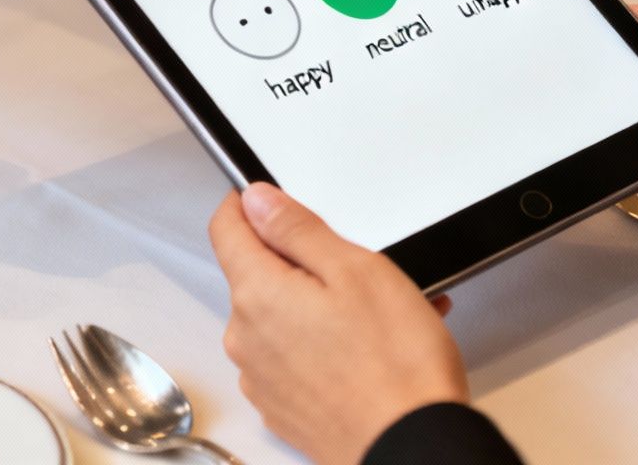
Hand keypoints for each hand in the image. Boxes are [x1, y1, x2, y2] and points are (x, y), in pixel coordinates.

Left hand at [209, 183, 465, 464]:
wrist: (412, 446)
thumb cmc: (394, 364)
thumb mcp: (355, 269)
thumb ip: (296, 229)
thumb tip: (257, 201)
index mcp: (257, 295)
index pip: (225, 229)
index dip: (247, 204)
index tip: (271, 198)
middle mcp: (246, 339)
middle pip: (258, 275)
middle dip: (301, 262)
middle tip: (357, 265)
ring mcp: (262, 378)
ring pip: (281, 318)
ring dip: (319, 305)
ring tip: (382, 312)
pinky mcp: (283, 407)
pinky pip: (294, 357)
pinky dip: (325, 344)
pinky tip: (372, 347)